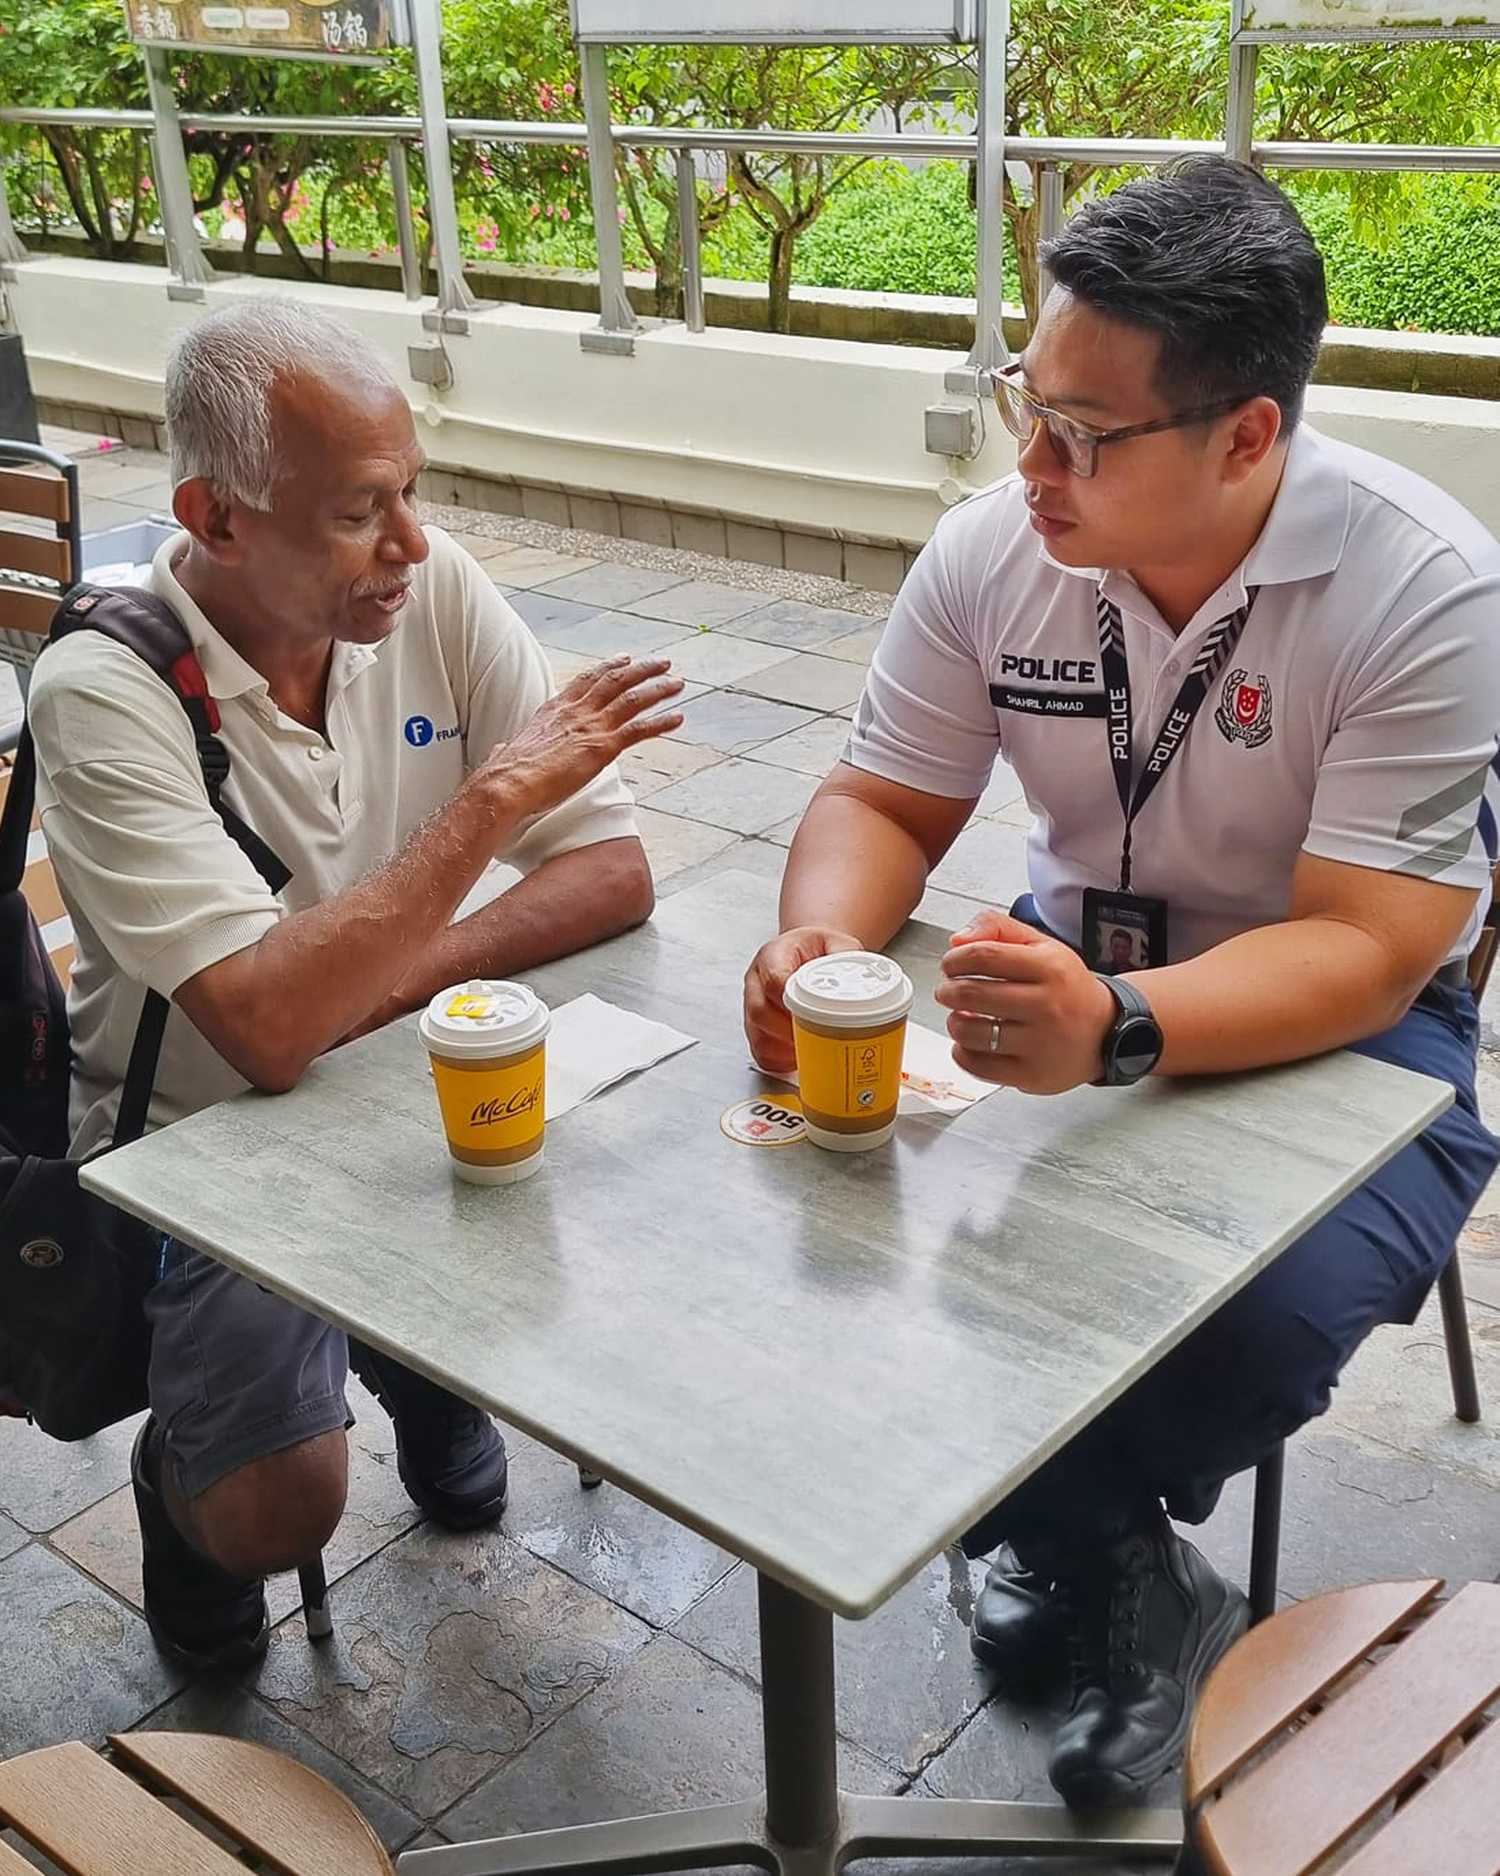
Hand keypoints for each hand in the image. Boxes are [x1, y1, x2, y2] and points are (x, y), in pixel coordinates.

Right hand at [484, 656, 683, 819]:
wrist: (507, 783)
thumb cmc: (504, 775)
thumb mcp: (506, 752)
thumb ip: (508, 748)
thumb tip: (500, 752)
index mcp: (554, 710)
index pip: (586, 681)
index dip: (608, 667)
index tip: (624, 659)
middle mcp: (575, 712)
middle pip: (614, 680)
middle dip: (641, 669)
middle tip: (662, 662)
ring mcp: (590, 727)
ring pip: (632, 699)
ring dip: (658, 689)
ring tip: (677, 683)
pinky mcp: (602, 747)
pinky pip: (639, 730)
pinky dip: (661, 722)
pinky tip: (677, 718)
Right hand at [744, 925, 863, 1073]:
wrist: (807, 953)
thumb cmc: (817, 949)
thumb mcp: (837, 942)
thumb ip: (846, 955)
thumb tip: (860, 978)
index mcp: (773, 955)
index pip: (774, 979)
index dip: (791, 1001)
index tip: (811, 1013)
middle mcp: (757, 981)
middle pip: (760, 1012)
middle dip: (789, 1031)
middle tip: (817, 1038)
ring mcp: (754, 1005)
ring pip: (759, 1036)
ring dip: (785, 1050)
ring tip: (811, 1052)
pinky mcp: (757, 1027)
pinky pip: (762, 1052)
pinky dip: (781, 1061)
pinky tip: (800, 1059)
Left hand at [934, 908, 1116, 1094]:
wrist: (1105, 1031)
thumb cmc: (1066, 987)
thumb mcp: (1041, 945)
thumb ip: (997, 928)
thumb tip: (957, 940)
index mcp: (1049, 967)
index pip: (984, 955)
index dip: (955, 959)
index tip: (950, 964)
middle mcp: (1047, 1005)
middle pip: (972, 993)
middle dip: (948, 991)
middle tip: (948, 991)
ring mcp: (1040, 1043)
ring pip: (970, 1032)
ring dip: (954, 1022)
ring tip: (961, 1016)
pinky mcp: (1031, 1074)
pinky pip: (977, 1065)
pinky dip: (962, 1052)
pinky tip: (971, 1042)